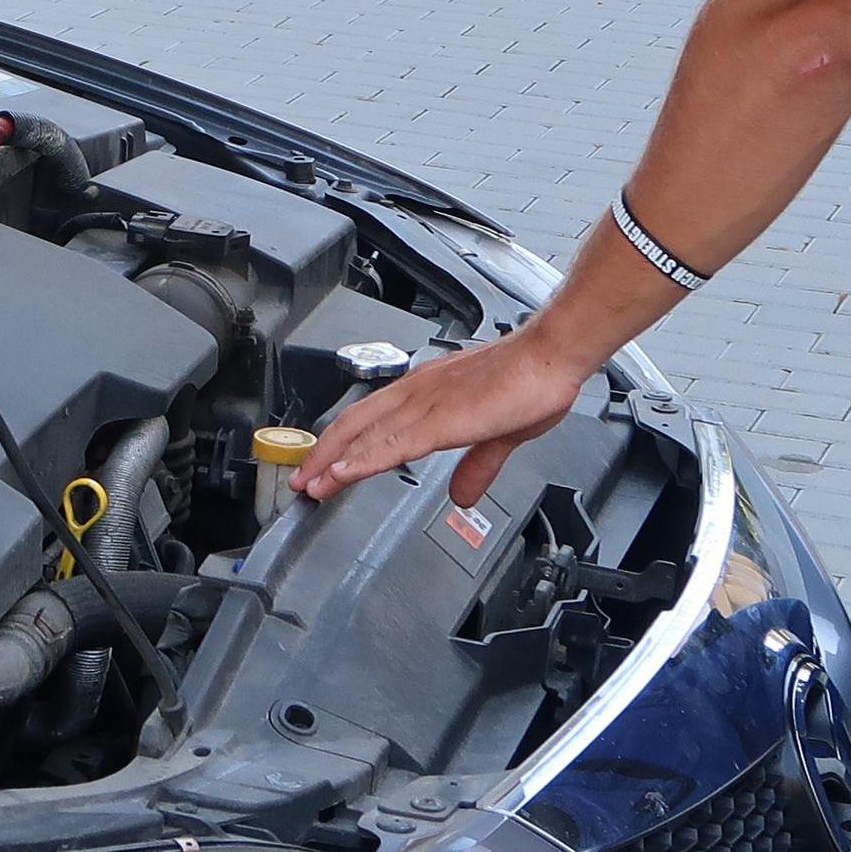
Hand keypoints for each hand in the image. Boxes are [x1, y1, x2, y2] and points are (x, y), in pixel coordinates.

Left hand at [295, 329, 592, 509]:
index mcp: (426, 394)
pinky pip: (392, 443)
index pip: (371, 420)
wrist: (550, 355)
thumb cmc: (529, 381)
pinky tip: (344, 474)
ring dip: (333, 461)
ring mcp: (425, 405)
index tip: (324, 467)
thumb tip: (462, 496)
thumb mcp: (497, 435)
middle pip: (354, 425)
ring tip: (310, 484)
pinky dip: (363, 460)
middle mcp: (417, 394)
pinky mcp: (440, 419)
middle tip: (301, 481)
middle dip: (324, 455)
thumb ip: (476, 466)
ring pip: (365, 435)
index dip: (343, 444)